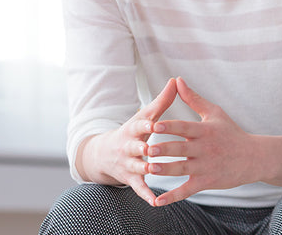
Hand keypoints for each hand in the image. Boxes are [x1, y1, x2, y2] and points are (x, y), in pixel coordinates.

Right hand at [79, 78, 177, 205]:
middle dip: (142, 148)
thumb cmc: (134, 131)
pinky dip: (146, 194)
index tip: (155, 123)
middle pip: (135, 147)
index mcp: (133, 129)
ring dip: (145, 168)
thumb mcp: (144, 116)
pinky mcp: (130, 179)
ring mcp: (128, 164)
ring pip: (137, 167)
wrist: (104, 154)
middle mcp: (128, 147)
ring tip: (154, 170)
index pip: (139, 126)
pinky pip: (139, 188)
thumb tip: (176, 80)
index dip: (146, 125)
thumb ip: (162, 101)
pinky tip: (155, 201)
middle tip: (152, 149)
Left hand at [146, 77, 254, 205]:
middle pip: (181, 148)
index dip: (170, 127)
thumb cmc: (232, 133)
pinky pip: (187, 190)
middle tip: (148, 148)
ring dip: (166, 170)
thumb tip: (177, 80)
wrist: (254, 157)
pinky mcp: (207, 182)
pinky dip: (172, 196)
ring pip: (182, 169)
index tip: (155, 125)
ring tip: (149, 169)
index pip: (185, 127)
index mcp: (205, 131)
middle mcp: (205, 148)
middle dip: (165, 149)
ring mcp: (205, 166)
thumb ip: (193, 99)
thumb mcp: (215, 113)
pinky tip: (157, 201)